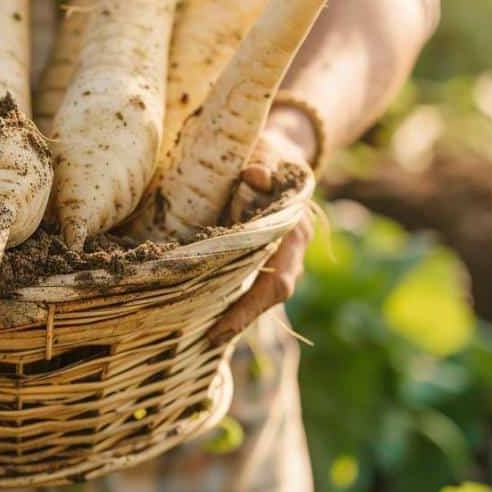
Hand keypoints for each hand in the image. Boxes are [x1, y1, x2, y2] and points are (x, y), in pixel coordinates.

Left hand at [206, 110, 316, 345]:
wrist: (282, 153)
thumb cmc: (270, 152)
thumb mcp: (268, 150)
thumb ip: (262, 162)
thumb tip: (252, 176)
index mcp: (294, 230)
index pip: (277, 281)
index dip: (251, 307)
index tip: (222, 327)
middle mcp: (291, 250)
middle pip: (268, 297)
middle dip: (239, 320)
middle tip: (205, 340)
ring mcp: (281, 255)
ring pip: (259, 293)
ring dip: (233, 313)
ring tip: (197, 334)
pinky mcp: (265, 255)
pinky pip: (250, 281)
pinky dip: (231, 297)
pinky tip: (203, 311)